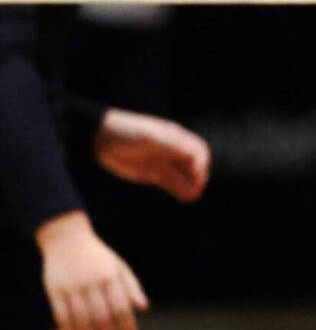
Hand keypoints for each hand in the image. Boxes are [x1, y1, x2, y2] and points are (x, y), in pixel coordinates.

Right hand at [36, 212, 148, 329]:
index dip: (127, 327)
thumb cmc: (97, 254)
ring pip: (81, 321)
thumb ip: (131, 287)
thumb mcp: (119, 265)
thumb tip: (143, 308)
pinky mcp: (54, 291)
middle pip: (101, 318)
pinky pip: (61, 317)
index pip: (121, 308)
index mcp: (109, 276)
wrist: (66, 238)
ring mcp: (71, 288)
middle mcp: (90, 283)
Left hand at [94, 108, 210, 202]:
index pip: (198, 150)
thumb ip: (172, 145)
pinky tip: (185, 198)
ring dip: (191, 186)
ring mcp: (163, 162)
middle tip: (197, 190)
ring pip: (184, 176)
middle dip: (198, 177)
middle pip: (194, 164)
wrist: (101, 137)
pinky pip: (172, 183)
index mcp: (176, 137)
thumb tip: (195, 155)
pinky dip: (180, 190)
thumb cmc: (128, 131)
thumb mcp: (151, 136)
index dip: (200, 162)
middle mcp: (173, 150)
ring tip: (191, 198)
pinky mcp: (153, 174)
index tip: (196, 174)